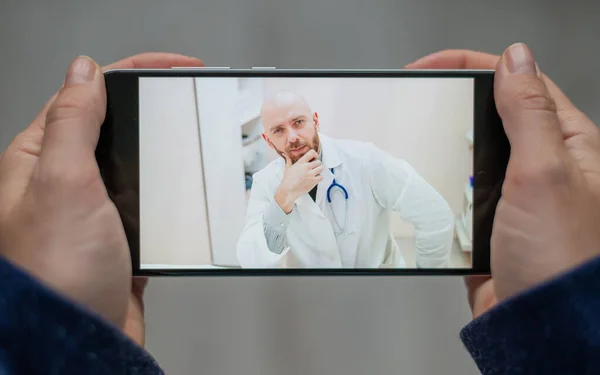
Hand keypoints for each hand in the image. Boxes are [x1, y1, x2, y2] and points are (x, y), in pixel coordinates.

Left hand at [0, 53, 202, 337]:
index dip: (130, 72)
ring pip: (135, 167)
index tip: (176, 67)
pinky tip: (187, 194)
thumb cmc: (56, 274)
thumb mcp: (62, 182)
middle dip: (152, 109)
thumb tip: (83, 71)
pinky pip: (149, 206)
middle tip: (193, 99)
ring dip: (164, 154)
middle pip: (113, 128)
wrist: (77, 345)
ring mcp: (94, 213)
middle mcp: (64, 184)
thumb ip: (73, 123)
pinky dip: (169, 197)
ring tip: (198, 143)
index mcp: (39, 160)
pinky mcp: (121, 240)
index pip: (85, 96)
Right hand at [275, 149, 323, 212]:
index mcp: (301, 162)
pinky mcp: (314, 181)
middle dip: (317, 165)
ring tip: (315, 173)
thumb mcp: (287, 168)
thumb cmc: (287, 180)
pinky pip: (321, 177)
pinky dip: (319, 178)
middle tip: (314, 168)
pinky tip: (314, 179)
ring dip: (319, 170)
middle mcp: (307, 167)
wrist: (289, 190)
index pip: (311, 153)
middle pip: (318, 162)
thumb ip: (288, 160)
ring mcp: (311, 174)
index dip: (315, 154)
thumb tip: (285, 155)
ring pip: (321, 168)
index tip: (314, 158)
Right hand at [408, 43, 599, 317]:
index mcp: (568, 145)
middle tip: (414, 106)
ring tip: (414, 147)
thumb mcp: (546, 172)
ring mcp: (514, 197)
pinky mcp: (489, 225)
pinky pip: (458, 195)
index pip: (521, 84)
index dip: (474, 66)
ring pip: (470, 157)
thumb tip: (515, 58)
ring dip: (444, 153)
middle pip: (492, 118)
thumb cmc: (561, 258)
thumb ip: (528, 113)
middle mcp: (543, 167)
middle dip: (453, 108)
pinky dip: (440, 191)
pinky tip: (425, 189)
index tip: (429, 67)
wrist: (541, 329)